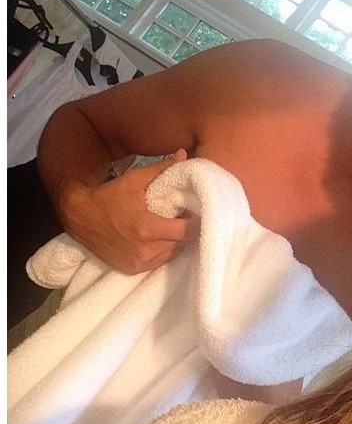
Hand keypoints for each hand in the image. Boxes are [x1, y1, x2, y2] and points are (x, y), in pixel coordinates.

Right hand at [62, 149, 199, 272]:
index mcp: (146, 229)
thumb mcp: (133, 180)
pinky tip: (161, 238)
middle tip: (189, 217)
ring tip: (175, 226)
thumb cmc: (107, 197)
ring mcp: (139, 263)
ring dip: (177, 242)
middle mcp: (145, 250)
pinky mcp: (133, 269)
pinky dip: (164, 251)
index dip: (198, 222)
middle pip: (182, 244)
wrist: (77, 218)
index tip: (202, 212)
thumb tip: (184, 154)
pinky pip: (159, 262)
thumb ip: (161, 168)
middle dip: (188, 231)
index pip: (188, 232)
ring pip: (172, 254)